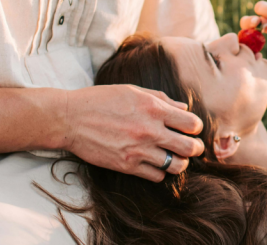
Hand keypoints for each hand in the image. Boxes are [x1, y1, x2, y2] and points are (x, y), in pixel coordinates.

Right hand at [60, 84, 204, 181]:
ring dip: (180, 162)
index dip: (195, 127)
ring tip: (175, 157)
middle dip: (195, 148)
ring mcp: (139, 150)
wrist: (71, 118)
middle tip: (192, 147)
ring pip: (176, 166)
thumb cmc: (101, 100)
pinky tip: (155, 163)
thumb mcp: (133, 90)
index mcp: (153, 109)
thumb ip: (161, 99)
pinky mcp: (127, 166)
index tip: (191, 128)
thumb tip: (183, 108)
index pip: (191, 123)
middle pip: (189, 148)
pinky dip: (160, 171)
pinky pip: (156, 176)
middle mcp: (150, 131)